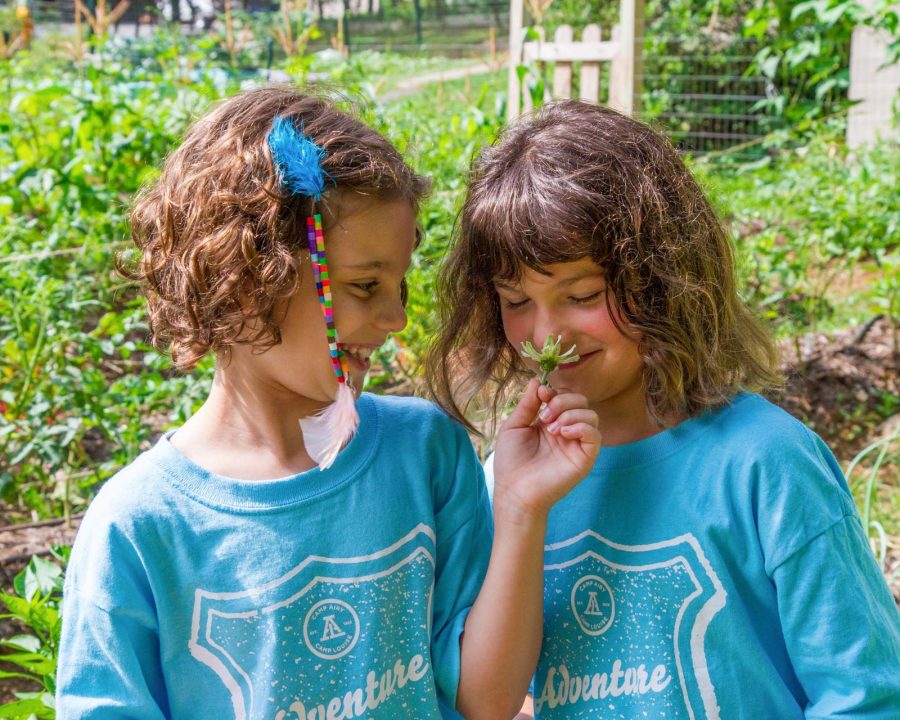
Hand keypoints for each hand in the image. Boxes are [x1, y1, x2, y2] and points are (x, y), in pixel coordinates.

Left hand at [492, 378, 600, 520]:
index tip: (542, 394)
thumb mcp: (515, 426)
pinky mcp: (585, 457)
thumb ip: (527, 404)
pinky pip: (595, 434)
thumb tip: (537, 382)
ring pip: (591, 414)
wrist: (514, 490)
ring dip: (571, 414)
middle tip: (544, 417)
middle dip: (563, 401)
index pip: (564, 397)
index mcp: (550, 422)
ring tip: (552, 429)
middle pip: (580, 401)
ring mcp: (577, 444)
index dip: (555, 391)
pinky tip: (563, 434)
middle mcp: (566, 431)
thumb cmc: (511, 462)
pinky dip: (581, 427)